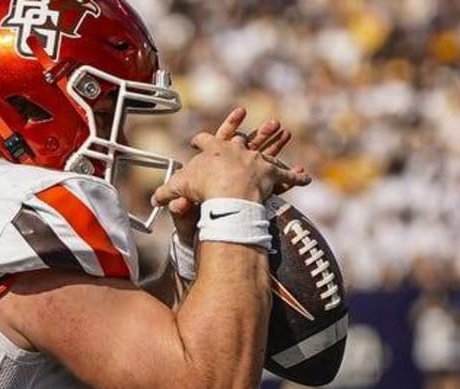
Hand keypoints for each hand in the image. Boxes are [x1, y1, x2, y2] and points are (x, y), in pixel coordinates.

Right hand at [153, 112, 310, 212]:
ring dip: (275, 142)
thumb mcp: (178, 189)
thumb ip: (167, 194)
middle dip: (245, 130)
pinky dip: (295, 178)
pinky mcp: (270, 174)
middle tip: (248, 117)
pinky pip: (285, 177)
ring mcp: (255, 160)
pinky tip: (305, 177)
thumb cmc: (202, 188)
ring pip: (267, 149)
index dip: (201, 141)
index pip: (206, 141)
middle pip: (241, 138)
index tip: (197, 140)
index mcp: (214, 151)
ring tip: (284, 132)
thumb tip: (154, 200)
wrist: (227, 192)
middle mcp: (236, 150)